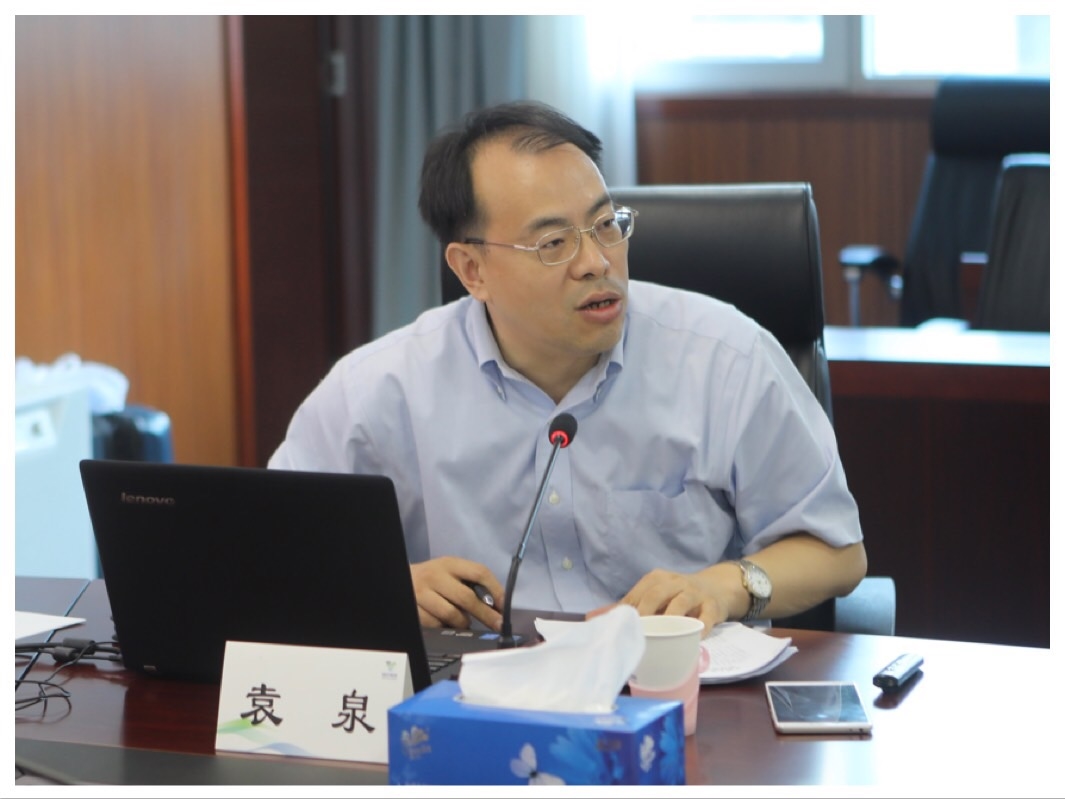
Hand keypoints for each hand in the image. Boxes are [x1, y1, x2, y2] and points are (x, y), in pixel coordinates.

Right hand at [410, 556, 503, 631]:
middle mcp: (435, 576)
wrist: (402, 580)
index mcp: (449, 564)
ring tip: (464, 623)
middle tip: (497, 625)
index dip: (496, 590)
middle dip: (486, 614)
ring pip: (452, 615)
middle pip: (467, 597)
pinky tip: (446, 625)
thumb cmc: (434, 578)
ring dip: (463, 623)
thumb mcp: (450, 572)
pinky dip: (445, 628)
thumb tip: (496, 606)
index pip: (479, 572)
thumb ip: (470, 583)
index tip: (505, 606)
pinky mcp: (413, 609)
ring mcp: (422, 593)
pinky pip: (436, 625)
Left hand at [587, 568, 728, 631]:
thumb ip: (625, 607)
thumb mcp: (653, 595)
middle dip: (645, 611)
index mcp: (656, 579)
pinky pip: (706, 617)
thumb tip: (591, 617)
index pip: (638, 593)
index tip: (618, 629)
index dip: (627, 611)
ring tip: (662, 636)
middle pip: (657, 593)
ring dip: (670, 618)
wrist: (716, 588)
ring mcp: (695, 593)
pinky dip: (699, 628)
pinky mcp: (712, 606)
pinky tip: (692, 639)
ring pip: (681, 602)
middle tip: (638, 632)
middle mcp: (675, 582)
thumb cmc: (677, 595)